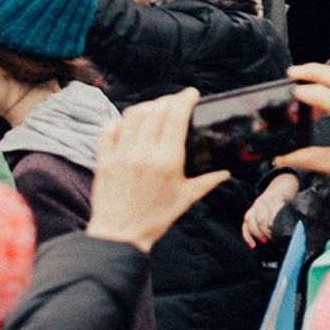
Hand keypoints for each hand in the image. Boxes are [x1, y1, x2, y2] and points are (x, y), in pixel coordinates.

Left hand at [85, 90, 229, 251]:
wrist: (120, 235)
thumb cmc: (155, 218)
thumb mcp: (186, 199)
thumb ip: (207, 181)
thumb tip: (225, 172)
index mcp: (167, 161)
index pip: (176, 117)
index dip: (184, 99)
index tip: (191, 94)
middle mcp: (143, 153)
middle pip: (155, 111)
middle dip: (168, 100)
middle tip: (176, 100)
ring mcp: (121, 155)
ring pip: (132, 115)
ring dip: (146, 106)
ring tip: (155, 108)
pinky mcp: (104, 160)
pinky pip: (109, 129)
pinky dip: (120, 120)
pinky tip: (129, 123)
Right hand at [241, 172, 300, 247]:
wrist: (284, 183)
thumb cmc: (292, 196)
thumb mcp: (295, 201)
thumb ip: (294, 212)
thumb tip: (298, 228)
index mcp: (276, 197)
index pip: (272, 213)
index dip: (275, 224)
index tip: (280, 233)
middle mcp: (263, 201)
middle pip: (260, 218)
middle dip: (267, 231)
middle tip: (275, 239)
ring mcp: (255, 205)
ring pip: (250, 220)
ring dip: (257, 233)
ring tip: (265, 241)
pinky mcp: (251, 211)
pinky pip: (245, 224)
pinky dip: (247, 235)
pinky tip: (252, 245)